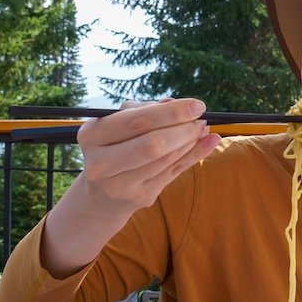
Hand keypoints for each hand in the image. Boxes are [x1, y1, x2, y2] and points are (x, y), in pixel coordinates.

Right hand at [75, 98, 220, 212]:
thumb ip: (143, 112)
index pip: (134, 121)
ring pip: (164, 160)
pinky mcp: (140, 198)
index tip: (195, 104)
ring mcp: (120, 185)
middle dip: (182, 128)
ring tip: (203, 127)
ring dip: (189, 141)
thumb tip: (173, 104)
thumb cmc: (113, 148)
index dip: (169, 112)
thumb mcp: (116, 127)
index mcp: (91, 136)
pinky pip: (173, 173)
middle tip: (201, 117)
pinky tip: (210, 141)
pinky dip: (194, 155)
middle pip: (151, 144)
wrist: (102, 195)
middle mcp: (100, 164)